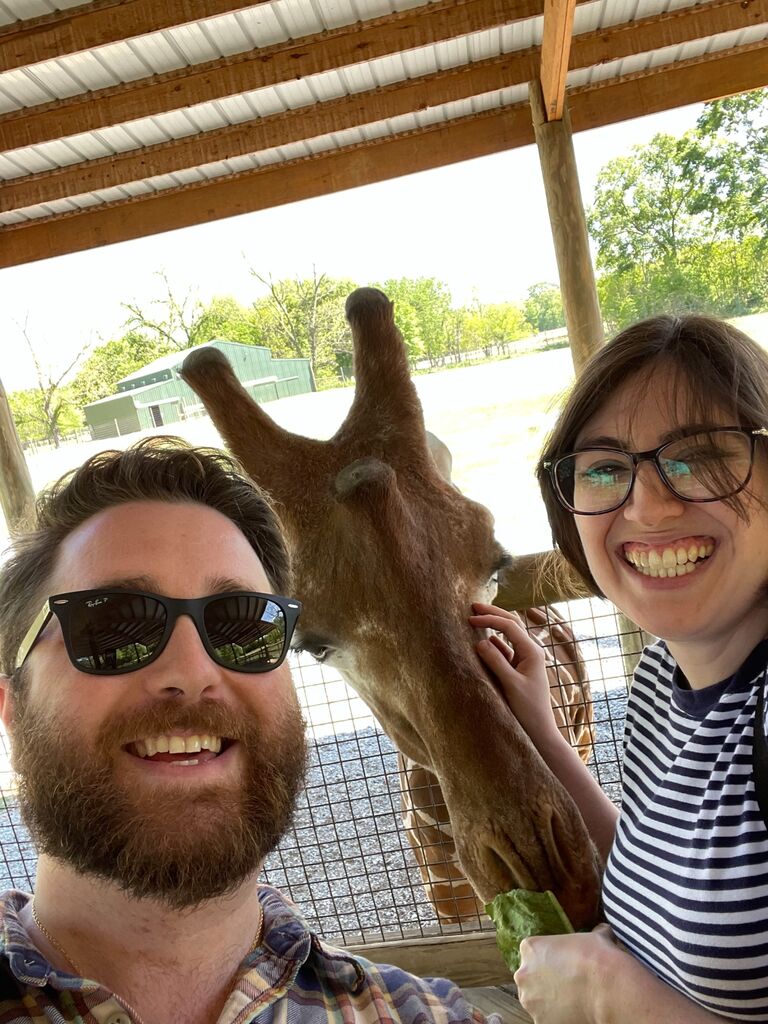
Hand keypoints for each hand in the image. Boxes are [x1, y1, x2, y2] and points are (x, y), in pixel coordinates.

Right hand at [470, 604, 559, 748]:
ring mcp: (525, 660)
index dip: (489, 619)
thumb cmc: (528, 709)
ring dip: (493, 626)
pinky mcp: (519, 669)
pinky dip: (493, 643)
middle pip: (511, 624)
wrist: (539, 730)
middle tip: (472, 606)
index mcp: (532, 652)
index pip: (509, 626)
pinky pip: (505, 650)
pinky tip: (482, 641)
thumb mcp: (510, 684)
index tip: (470, 617)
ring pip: (508, 636)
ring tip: (475, 619)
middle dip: (493, 614)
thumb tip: (480, 641)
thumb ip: (495, 661)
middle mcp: (530, 652)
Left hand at [514, 925, 617, 1023]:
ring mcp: (530, 1000)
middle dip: (545, 980)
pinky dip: (557, 1017)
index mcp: (530, 948)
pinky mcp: (539, 1022)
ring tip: (573, 1000)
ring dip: (549, 1000)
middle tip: (568, 983)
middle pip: (530, 976)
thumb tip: (602, 930)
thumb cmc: (598, 958)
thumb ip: (591, 933)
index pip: (533, 952)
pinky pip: (546, 1018)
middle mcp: (523, 974)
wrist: (608, 990)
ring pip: (536, 1000)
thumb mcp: (594, 936)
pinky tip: (574, 1012)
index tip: (564, 963)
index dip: (550, 958)